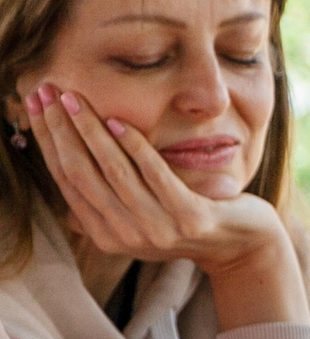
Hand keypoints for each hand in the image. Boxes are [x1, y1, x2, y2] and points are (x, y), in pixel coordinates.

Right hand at [25, 85, 308, 325]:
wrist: (244, 245)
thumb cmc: (190, 219)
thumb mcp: (142, 217)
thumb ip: (108, 205)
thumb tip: (65, 183)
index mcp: (106, 235)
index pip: (67, 181)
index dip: (48, 142)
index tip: (36, 107)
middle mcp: (125, 236)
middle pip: (81, 174)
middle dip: (59, 129)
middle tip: (45, 93)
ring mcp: (157, 229)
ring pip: (113, 171)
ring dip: (90, 131)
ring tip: (75, 99)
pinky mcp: (189, 217)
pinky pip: (155, 175)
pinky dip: (134, 147)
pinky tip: (117, 122)